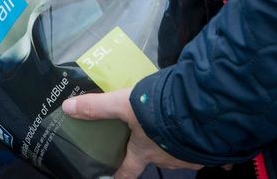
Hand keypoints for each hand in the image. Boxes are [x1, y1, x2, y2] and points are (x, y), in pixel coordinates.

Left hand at [62, 88, 202, 177]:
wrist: (202, 109)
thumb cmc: (158, 111)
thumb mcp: (123, 104)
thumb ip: (97, 106)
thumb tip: (68, 108)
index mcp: (143, 152)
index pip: (128, 172)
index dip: (119, 175)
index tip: (114, 177)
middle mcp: (165, 159)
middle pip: (153, 157)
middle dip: (150, 149)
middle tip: (148, 134)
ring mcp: (188, 156)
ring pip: (176, 152)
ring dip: (173, 142)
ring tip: (172, 126)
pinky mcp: (208, 150)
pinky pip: (202, 150)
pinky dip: (199, 143)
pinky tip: (203, 133)